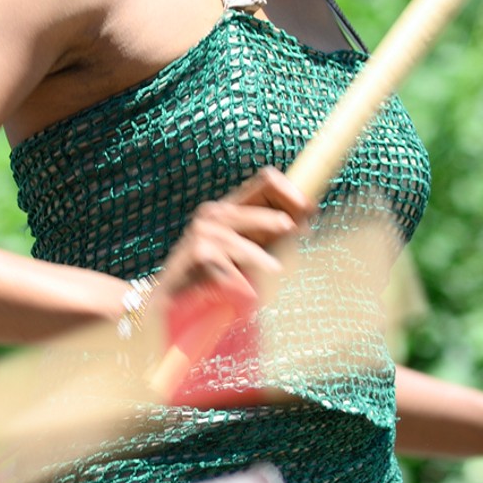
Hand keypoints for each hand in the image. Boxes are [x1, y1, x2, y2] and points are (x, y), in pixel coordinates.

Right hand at [148, 166, 315, 318]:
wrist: (171, 300)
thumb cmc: (214, 275)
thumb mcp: (245, 251)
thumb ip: (269, 236)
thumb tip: (304, 223)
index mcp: (231, 207)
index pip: (266, 181)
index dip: (291, 191)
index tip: (310, 208)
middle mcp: (216, 212)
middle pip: (258, 205)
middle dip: (281, 220)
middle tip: (299, 232)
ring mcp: (204, 230)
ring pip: (246, 238)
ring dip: (262, 257)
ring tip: (275, 271)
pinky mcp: (198, 251)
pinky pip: (232, 263)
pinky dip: (242, 278)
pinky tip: (245, 289)